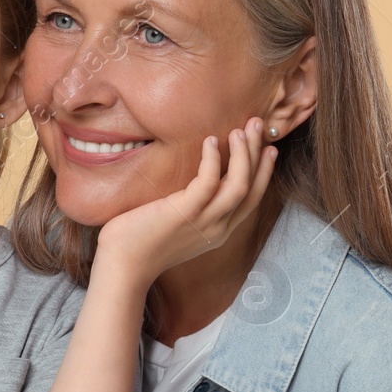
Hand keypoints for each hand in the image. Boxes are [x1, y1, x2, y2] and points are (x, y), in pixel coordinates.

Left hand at [94, 116, 277, 291]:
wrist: (122, 267)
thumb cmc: (139, 244)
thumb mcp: (176, 228)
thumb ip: (191, 210)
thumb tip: (191, 187)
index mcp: (218, 231)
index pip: (251, 199)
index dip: (263, 172)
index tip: (268, 148)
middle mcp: (218, 228)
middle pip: (251, 188)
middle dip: (258, 154)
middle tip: (257, 125)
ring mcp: (204, 222)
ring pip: (238, 184)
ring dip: (244, 154)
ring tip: (239, 129)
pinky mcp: (184, 213)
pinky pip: (208, 182)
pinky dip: (213, 160)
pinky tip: (209, 141)